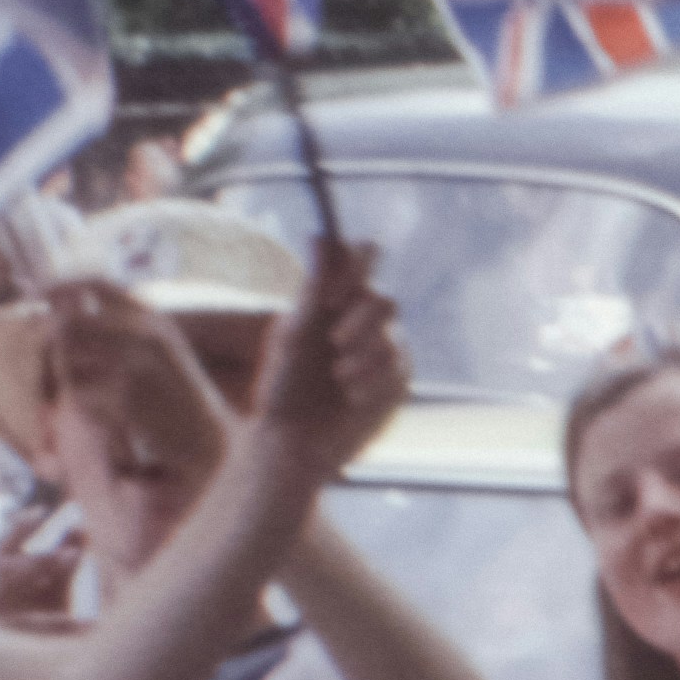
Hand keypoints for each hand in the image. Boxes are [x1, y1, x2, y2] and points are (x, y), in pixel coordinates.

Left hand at [258, 238, 404, 475]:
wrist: (291, 443)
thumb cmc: (282, 387)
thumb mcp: (292, 335)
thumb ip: (312, 288)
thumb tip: (320, 235)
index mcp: (334, 300)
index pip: (362, 259)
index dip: (354, 268)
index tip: (330, 297)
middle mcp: (361, 321)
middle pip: (383, 299)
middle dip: (360, 320)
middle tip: (335, 342)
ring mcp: (382, 351)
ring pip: (392, 335)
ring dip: (363, 353)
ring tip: (337, 376)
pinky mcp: (395, 382)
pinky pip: (397, 367)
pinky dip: (371, 379)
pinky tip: (350, 395)